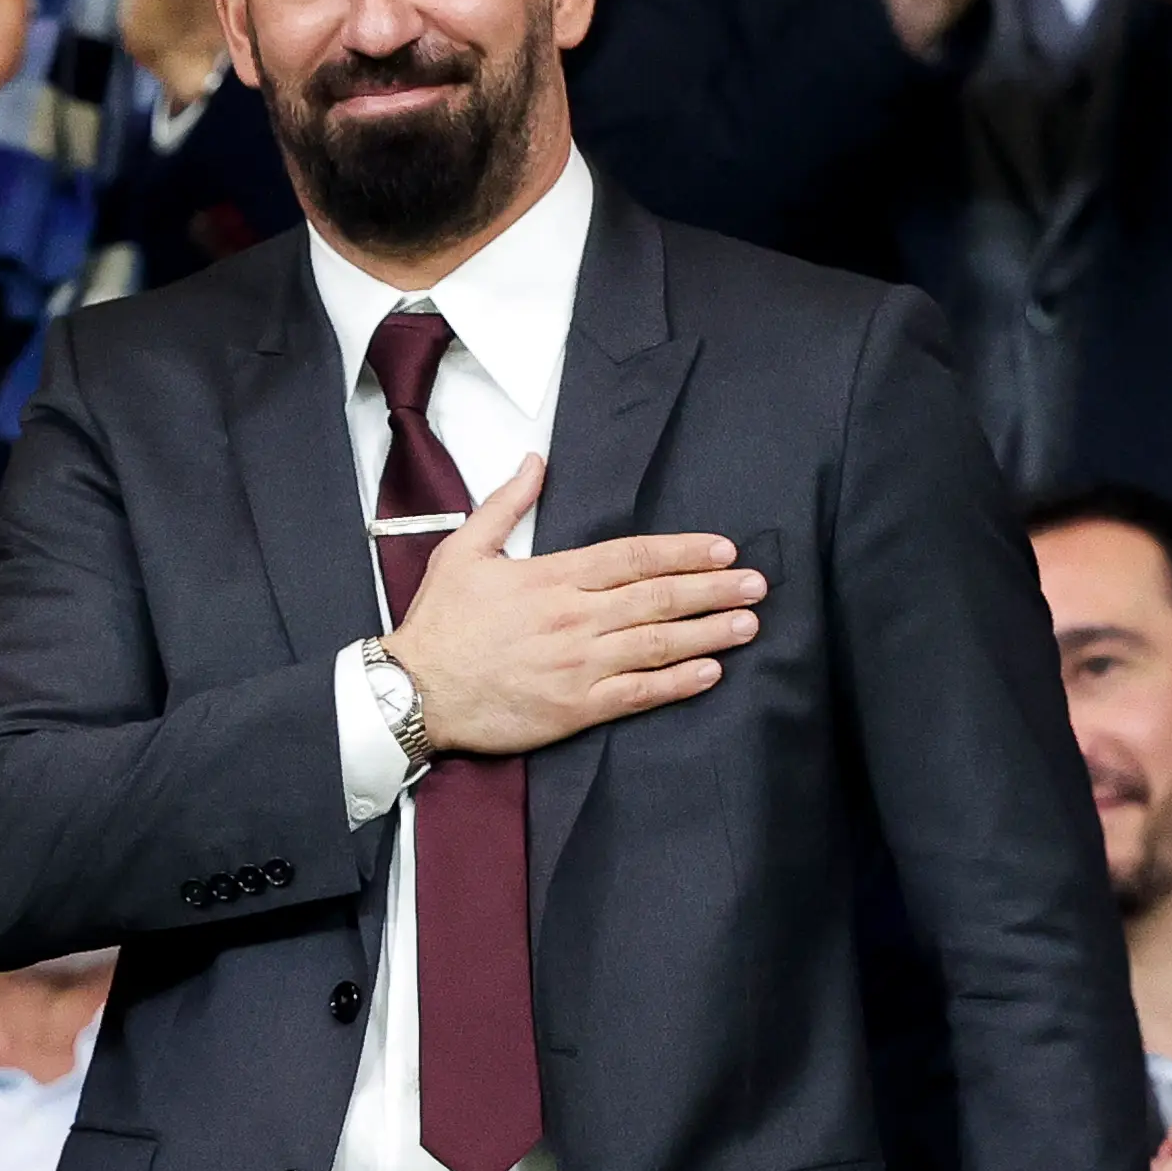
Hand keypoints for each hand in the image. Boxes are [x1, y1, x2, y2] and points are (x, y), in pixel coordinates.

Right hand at [376, 455, 763, 756]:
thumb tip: (535, 461)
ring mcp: (579, 665)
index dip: (683, 552)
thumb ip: (506, 504)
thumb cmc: (439, 622)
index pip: (632, 558)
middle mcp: (575, 618)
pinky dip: (678, 682)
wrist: (415, 691)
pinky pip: (639, 693)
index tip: (722, 549)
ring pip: (659, 643)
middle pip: (658, 597)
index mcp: (552, 578)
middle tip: (756, 584)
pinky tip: (710, 673)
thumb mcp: (463, 549)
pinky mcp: (576, 708)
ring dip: (709, 632)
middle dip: (714, 588)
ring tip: (748, 623)